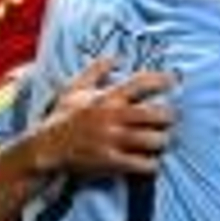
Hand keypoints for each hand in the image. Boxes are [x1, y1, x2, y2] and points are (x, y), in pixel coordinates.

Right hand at [33, 58, 175, 176]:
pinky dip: (153, 164)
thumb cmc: (62, 117)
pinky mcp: (111, 161)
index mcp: (107, 98)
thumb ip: (97, 70)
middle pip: (157, 114)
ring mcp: (113, 140)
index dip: (161, 80)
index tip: (175, 81)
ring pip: (155, 140)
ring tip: (161, 141)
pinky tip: (151, 162)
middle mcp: (113, 117)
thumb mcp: (75, 88)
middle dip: (169, 117)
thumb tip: (116, 56)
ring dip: (163, 141)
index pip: (140, 83)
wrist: (44, 148)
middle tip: (170, 120)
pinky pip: (144, 164)